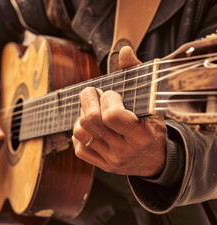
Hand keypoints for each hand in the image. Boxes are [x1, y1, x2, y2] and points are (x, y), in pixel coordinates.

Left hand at [72, 47, 166, 176]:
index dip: (107, 99)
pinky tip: (91, 128)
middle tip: (92, 94)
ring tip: (91, 111)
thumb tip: (125, 50)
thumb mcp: (151, 104)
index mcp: (141, 135)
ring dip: (81, 117)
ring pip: (80, 133)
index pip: (112, 116)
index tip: (110, 93)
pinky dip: (80, 135)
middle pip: (90, 121)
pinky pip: (79, 148)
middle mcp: (124, 150)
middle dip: (87, 100)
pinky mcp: (101, 165)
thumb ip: (136, 76)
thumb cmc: (152, 129)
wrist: (155, 162)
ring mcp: (110, 159)